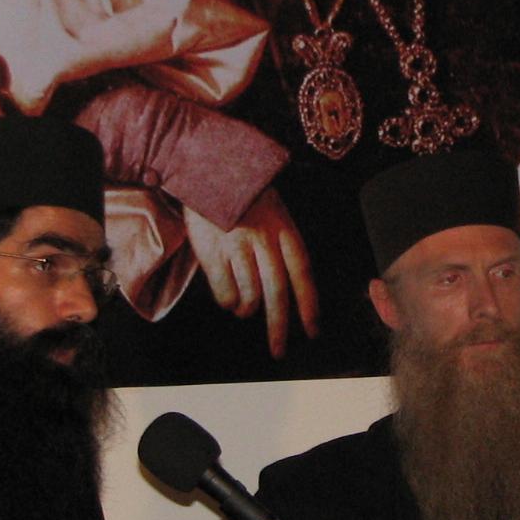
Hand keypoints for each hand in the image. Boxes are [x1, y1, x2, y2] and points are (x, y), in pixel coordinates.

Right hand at [182, 189, 319, 358]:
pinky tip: (228, 298)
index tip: (312, 331)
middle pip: (277, 293)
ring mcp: (237, 246)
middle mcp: (264, 240)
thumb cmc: (243, 195)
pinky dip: (228, 302)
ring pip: (249, 296)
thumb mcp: (275, 213)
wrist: (207, 168)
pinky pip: (224, 292)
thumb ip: (282, 246)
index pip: (302, 274)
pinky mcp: (212, 251)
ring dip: (248, 310)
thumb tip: (289, 290)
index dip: (309, 306)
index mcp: (284, 230)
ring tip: (244, 308)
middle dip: (279, 327)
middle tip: (279, 350)